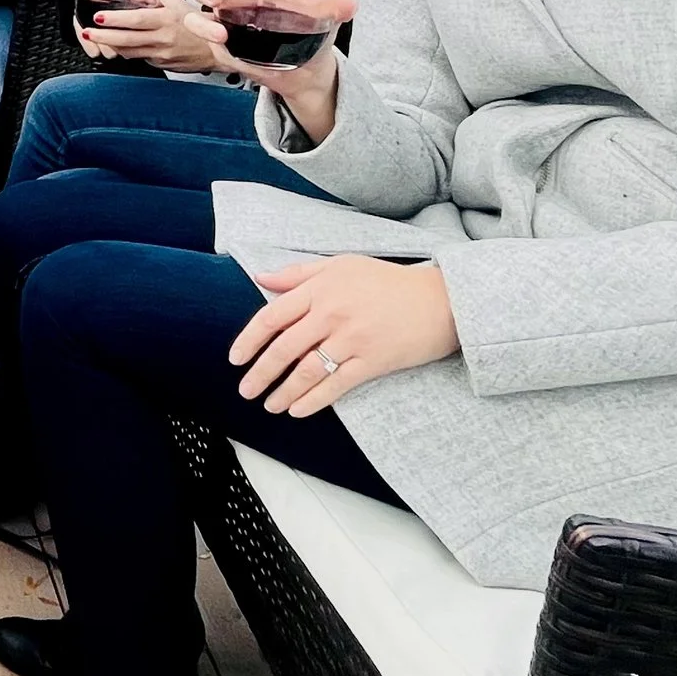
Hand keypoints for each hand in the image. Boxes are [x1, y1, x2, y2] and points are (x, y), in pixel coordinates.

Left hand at [79, 0, 219, 71]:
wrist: (216, 50)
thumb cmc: (197, 24)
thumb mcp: (176, 2)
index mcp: (166, 19)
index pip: (136, 20)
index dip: (116, 20)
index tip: (99, 17)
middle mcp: (162, 38)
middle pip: (127, 39)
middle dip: (103, 36)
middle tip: (87, 32)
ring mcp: (160, 54)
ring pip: (129, 51)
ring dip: (110, 45)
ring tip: (94, 38)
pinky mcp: (160, 64)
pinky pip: (138, 58)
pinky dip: (125, 52)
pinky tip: (115, 45)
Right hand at [182, 0, 357, 139]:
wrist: (307, 70)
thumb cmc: (309, 32)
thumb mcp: (320, 17)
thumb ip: (331, 7)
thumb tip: (350, 3)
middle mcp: (235, 1)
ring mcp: (225, 24)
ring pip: (197, 14)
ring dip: (202, 22)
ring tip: (221, 32)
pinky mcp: (223, 48)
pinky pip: (206, 41)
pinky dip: (210, 41)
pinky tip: (223, 43)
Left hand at [231, 255, 458, 414]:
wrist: (440, 300)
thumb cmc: (388, 282)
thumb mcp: (341, 265)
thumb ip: (298, 273)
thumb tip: (261, 278)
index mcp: (320, 288)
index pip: (272, 316)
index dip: (249, 339)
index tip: (235, 357)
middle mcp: (332, 313)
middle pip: (284, 348)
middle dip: (260, 372)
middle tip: (245, 389)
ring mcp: (352, 339)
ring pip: (307, 370)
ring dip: (283, 391)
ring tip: (269, 404)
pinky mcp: (372, 361)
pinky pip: (336, 385)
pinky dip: (313, 400)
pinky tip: (297, 410)